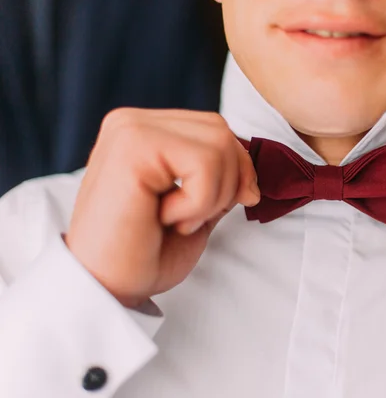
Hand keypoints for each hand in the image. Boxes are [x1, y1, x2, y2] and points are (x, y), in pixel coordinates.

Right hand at [66, 108, 259, 306]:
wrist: (108, 289)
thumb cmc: (146, 255)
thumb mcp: (197, 209)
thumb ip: (218, 178)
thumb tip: (249, 169)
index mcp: (145, 133)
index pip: (215, 129)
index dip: (238, 168)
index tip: (236, 202)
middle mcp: (133, 123)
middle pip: (220, 130)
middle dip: (230, 182)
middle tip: (196, 219)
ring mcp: (130, 130)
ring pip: (218, 143)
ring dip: (213, 195)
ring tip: (177, 220)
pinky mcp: (133, 146)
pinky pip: (203, 163)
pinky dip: (199, 202)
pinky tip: (165, 217)